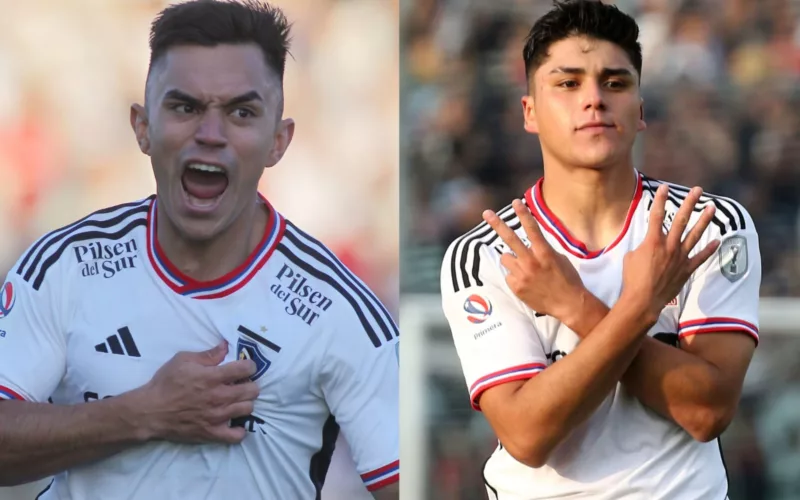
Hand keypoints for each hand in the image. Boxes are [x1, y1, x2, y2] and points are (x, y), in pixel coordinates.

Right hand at [133, 342, 259, 443]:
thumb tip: (225, 346)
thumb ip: (207, 354)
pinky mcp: (212, 433)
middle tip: (242, 384)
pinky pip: (236, 436)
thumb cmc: (165, 383)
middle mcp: (219, 397)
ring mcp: (217, 417)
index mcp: (213, 377)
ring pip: (247, 409)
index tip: (246, 367)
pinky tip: (234, 423)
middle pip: (252, 390)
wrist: (150, 411)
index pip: (245, 369)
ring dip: (245, 403)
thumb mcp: (183, 360)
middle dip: (251, 384)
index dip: (250, 366)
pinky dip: (239, 430)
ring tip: (237, 401)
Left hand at [483, 199, 586, 323]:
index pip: (532, 229)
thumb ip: (543, 249)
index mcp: (544, 253)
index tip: (516, 202)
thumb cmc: (568, 280)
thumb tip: (530, 243)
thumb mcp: (559, 259)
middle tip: (486, 213)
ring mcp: (522, 275)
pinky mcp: (516, 287)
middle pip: (510, 239)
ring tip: (524, 267)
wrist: (568, 305)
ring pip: (506, 258)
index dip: (523, 214)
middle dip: (497, 224)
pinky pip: (508, 275)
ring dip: (511, 259)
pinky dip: (514, 276)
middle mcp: (531, 262)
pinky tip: (526, 282)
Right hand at [622, 184, 718, 323]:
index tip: (664, 187)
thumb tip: (648, 246)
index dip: (660, 199)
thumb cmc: (632, 279)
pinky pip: (700, 257)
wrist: (643, 300)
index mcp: (652, 241)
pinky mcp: (686, 269)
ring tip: (712, 208)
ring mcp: (679, 257)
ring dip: (704, 220)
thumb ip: (641, 247)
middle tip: (697, 190)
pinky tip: (717, 241)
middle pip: (681, 220)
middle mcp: (669, 246)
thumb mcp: (630, 257)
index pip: (656, 215)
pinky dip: (709, 249)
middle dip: (690, 203)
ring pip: (695, 234)